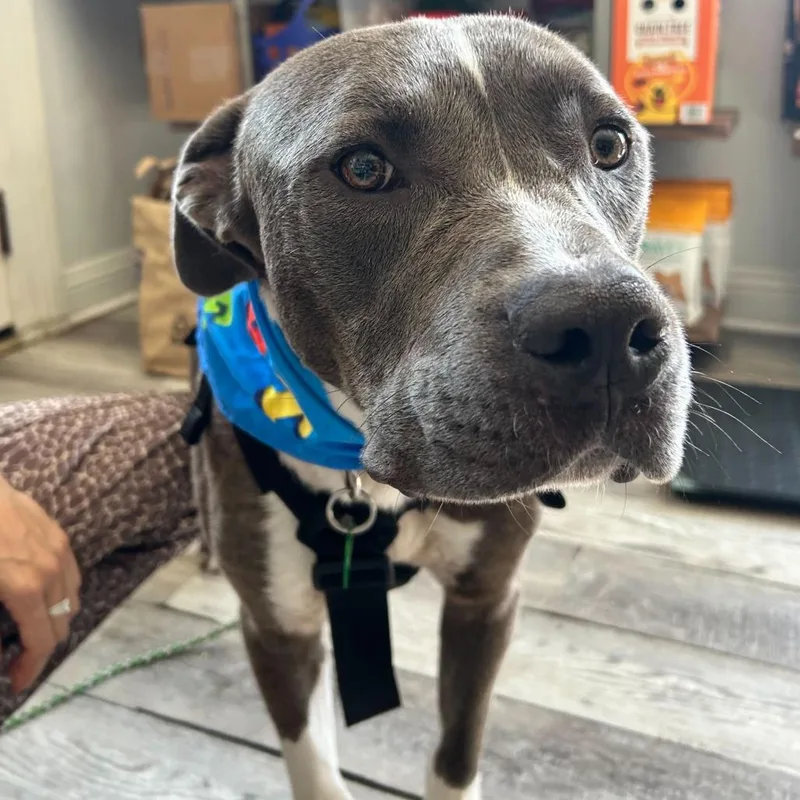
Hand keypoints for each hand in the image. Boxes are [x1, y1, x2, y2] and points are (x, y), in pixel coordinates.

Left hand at [0, 476, 80, 692]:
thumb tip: (1, 650)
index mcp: (26, 588)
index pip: (42, 641)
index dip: (31, 669)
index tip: (16, 683)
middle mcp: (52, 571)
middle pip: (62, 622)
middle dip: (41, 649)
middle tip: (16, 661)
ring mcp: (59, 549)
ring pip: (72, 599)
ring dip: (53, 620)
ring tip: (27, 629)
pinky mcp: (58, 533)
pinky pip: (71, 574)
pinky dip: (61, 594)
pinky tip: (38, 595)